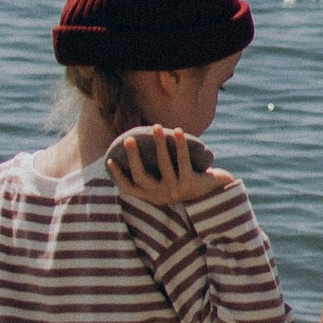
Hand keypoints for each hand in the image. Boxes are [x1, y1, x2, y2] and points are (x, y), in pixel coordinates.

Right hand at [107, 125, 223, 205]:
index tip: (109, 160)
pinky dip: (180, 144)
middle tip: (128, 138)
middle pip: (141, 176)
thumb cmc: (184, 181)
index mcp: (152, 196)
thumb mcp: (166, 180)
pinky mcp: (190, 183)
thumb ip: (152, 172)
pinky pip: (183, 161)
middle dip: (133, 157)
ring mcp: (175, 190)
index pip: (129, 189)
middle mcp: (161, 195)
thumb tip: (132, 149)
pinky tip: (177, 131)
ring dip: (159, 143)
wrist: (213, 192)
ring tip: (156, 126)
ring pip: (163, 165)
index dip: (118, 176)